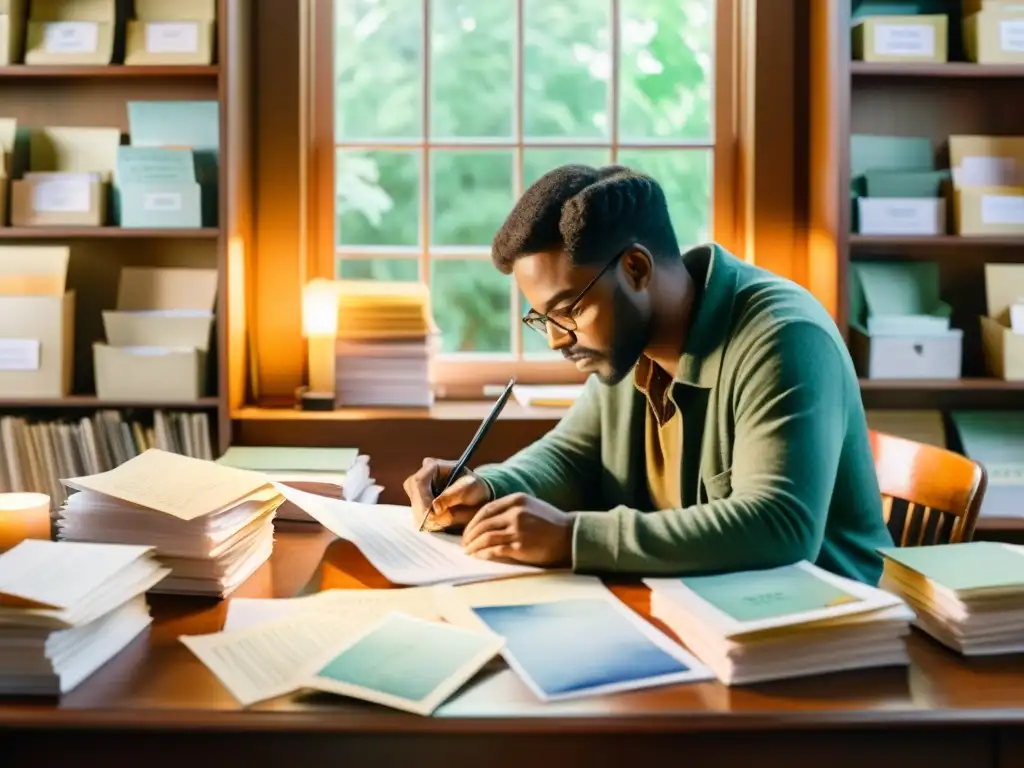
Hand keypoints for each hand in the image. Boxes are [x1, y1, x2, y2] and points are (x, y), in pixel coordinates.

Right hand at [403, 457, 491, 532]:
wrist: (477, 497)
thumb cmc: (474, 488)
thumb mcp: (469, 488)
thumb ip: (452, 497)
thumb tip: (434, 508)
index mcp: (433, 466)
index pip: (419, 482)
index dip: (423, 499)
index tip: (433, 514)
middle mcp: (421, 477)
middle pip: (413, 495)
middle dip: (424, 512)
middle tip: (439, 523)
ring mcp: (418, 491)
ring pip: (414, 509)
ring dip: (428, 519)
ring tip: (447, 519)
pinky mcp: (419, 505)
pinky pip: (418, 518)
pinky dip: (429, 523)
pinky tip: (442, 521)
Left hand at [461, 493, 575, 566]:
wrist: (571, 536)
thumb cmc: (552, 524)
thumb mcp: (531, 508)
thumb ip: (511, 511)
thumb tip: (487, 523)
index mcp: (516, 500)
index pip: (485, 509)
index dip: (472, 522)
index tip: (467, 532)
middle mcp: (515, 512)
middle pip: (482, 523)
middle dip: (469, 535)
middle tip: (464, 545)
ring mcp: (518, 529)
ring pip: (485, 537)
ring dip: (473, 546)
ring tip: (468, 552)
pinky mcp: (520, 545)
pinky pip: (495, 549)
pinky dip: (483, 554)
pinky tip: (479, 557)